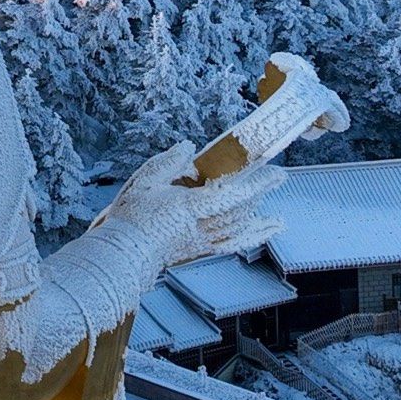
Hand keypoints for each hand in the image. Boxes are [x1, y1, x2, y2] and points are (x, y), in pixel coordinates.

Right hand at [101, 144, 281, 274]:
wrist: (124, 252)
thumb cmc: (131, 218)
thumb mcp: (145, 181)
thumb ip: (169, 162)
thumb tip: (188, 147)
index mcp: (189, 207)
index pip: (232, 195)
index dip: (256, 184)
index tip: (273, 172)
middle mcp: (201, 226)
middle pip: (241, 209)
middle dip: (262, 191)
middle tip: (276, 176)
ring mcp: (203, 240)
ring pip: (240, 226)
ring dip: (259, 211)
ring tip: (272, 197)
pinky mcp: (202, 249)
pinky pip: (235, 243)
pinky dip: (254, 236)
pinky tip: (266, 229)